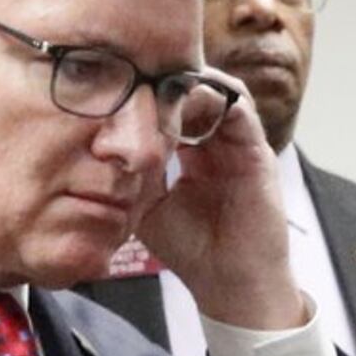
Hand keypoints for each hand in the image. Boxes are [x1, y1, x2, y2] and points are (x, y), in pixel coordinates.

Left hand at [134, 80, 312, 334]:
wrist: (232, 284)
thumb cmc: (191, 251)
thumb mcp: (144, 204)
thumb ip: (129, 170)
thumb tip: (99, 136)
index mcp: (191, 154)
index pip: (170, 107)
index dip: (145, 93)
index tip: (116, 84)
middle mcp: (216, 144)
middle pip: (192, 91)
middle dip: (164, 79)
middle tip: (133, 72)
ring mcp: (237, 144)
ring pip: (215, 90)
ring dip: (187, 82)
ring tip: (158, 84)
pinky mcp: (256, 150)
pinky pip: (239, 106)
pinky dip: (214, 95)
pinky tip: (185, 99)